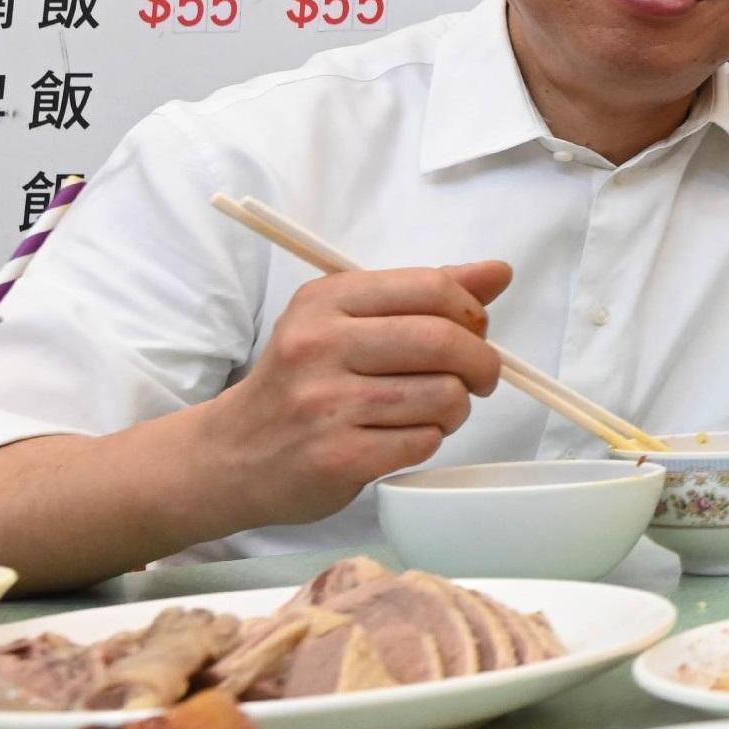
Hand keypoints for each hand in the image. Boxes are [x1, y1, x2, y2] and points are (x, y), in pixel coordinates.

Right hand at [206, 257, 511, 524]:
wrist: (231, 455)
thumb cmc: (300, 383)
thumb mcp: (343, 321)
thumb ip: (420, 294)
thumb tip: (497, 272)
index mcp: (325, 301)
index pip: (430, 288)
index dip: (472, 312)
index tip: (476, 331)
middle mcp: (320, 345)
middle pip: (443, 341)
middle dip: (481, 363)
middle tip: (478, 378)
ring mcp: (327, 404)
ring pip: (443, 395)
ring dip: (456, 407)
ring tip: (435, 411)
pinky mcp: (338, 457)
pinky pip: (424, 441)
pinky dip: (430, 440)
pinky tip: (404, 437)